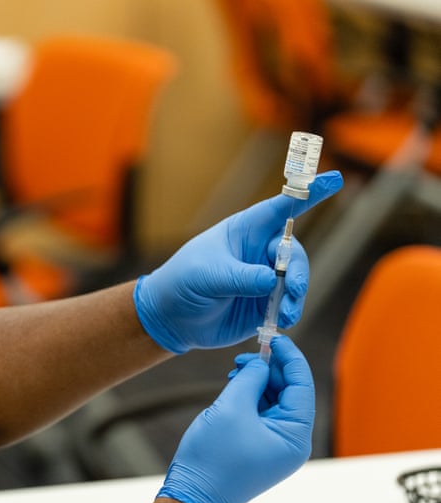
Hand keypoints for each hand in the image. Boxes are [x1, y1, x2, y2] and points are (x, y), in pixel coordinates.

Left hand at [134, 170, 342, 352]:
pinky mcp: (265, 303)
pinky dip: (291, 311)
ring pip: (295, 280)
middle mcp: (259, 251)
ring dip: (296, 295)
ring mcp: (264, 278)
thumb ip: (239, 277)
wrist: (171, 318)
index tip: (334, 179)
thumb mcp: (207, 275)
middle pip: (294, 252)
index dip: (308, 192)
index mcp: (244, 231)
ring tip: (287, 312)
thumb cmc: (182, 283)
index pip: (281, 208)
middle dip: (299, 270)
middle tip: (294, 288)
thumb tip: (271, 281)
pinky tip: (283, 320)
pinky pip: (288, 303)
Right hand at [157, 336, 314, 502]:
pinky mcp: (259, 445)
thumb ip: (250, 378)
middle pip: (290, 392)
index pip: (302, 385)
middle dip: (270, 369)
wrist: (193, 494)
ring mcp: (275, 445)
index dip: (290, 357)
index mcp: (294, 435)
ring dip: (258, 381)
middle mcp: (291, 441)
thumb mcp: (232, 407)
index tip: (275, 338)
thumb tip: (261, 363)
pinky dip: (251, 395)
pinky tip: (234, 386)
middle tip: (247, 353)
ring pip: (274, 400)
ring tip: (235, 371)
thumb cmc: (213, 457)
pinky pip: (262, 412)